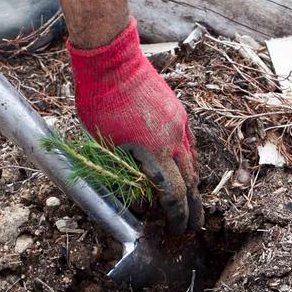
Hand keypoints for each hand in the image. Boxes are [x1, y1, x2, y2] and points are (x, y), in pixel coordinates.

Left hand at [69, 20, 202, 233]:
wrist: (112, 61)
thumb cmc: (99, 101)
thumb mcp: (103, 144)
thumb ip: (123, 171)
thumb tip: (137, 195)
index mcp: (154, 151)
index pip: (174, 193)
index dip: (177, 216)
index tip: (177, 230)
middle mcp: (173, 139)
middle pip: (190, 181)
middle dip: (192, 207)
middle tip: (192, 226)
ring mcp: (179, 123)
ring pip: (192, 161)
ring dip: (191, 184)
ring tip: (189, 200)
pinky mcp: (178, 111)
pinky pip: (188, 143)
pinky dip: (186, 160)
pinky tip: (180, 166)